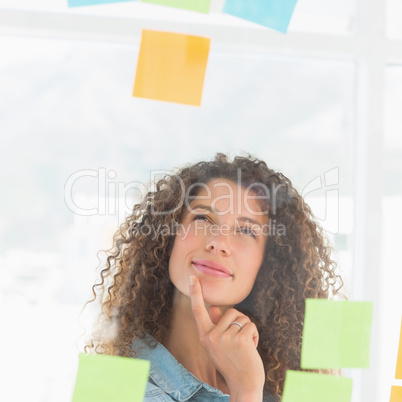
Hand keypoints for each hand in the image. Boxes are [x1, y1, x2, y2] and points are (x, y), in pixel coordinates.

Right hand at [189, 275, 264, 401]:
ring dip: (247, 329)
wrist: (243, 385)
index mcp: (204, 336)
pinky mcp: (240, 339)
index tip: (192, 277)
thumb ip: (216, 326)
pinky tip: (252, 348)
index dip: (195, 293)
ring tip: (245, 346)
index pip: (198, 310)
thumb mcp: (218, 345)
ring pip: (241, 318)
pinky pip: (250, 325)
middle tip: (239, 342)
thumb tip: (215, 307)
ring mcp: (225, 338)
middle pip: (230, 312)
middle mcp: (212, 336)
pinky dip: (255, 335)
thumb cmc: (232, 363)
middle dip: (239, 323)